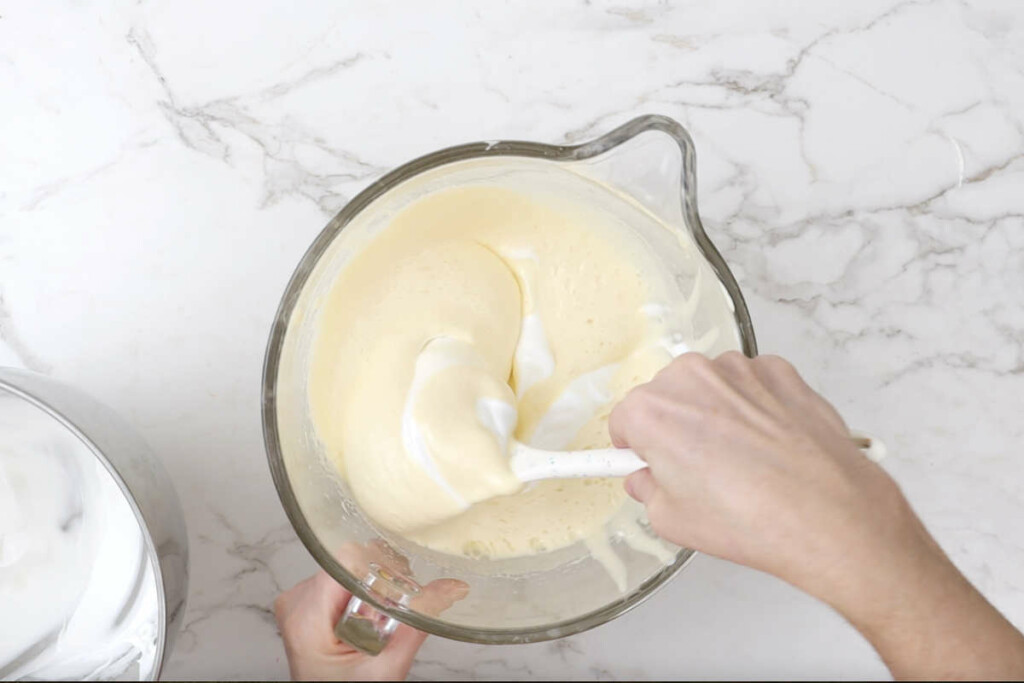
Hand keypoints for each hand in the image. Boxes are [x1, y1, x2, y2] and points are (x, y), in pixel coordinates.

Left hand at [275, 543, 467, 680]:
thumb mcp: (388, 665)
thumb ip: (418, 622)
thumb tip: (450, 588)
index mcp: (306, 617)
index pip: (345, 560)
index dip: (379, 565)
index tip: (401, 582)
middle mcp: (296, 603)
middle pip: (347, 564)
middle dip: (379, 582)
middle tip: (395, 611)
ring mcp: (298, 602)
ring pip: (346, 570)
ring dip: (371, 590)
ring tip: (380, 620)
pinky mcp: (306, 604)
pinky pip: (339, 582)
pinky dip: (360, 595)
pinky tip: (367, 619)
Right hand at [609, 351, 901, 602]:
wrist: (830, 515)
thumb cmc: (753, 519)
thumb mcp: (672, 521)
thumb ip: (648, 491)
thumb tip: (649, 480)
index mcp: (652, 411)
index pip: (624, 420)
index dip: (633, 446)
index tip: (642, 458)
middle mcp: (692, 378)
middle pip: (666, 396)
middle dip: (675, 426)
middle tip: (696, 470)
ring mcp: (739, 370)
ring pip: (711, 387)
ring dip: (716, 413)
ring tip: (740, 462)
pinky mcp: (780, 372)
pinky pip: (753, 385)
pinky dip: (755, 407)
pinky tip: (768, 446)